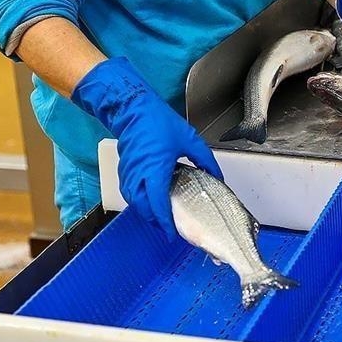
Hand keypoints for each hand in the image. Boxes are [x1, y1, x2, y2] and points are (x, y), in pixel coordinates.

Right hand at [72, 58, 222, 239]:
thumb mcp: (190, 140)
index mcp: (155, 169)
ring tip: (161, 216)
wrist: (132, 108)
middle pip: (143, 208)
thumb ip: (205, 160)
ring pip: (134, 201)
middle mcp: (138, 174)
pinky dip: (139, 200)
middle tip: (169, 227)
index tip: (171, 232)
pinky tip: (150, 199)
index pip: (158, 205)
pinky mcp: (124, 169)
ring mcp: (129, 172)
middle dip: (155, 221)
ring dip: (146, 211)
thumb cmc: (157, 122)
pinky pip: (130, 191)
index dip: (165, 222)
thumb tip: (216, 176)